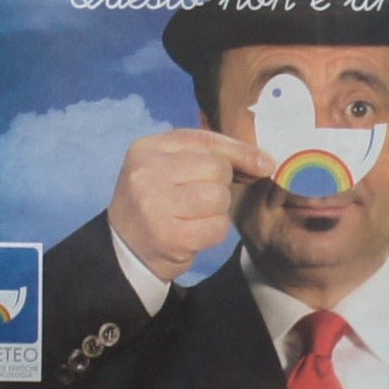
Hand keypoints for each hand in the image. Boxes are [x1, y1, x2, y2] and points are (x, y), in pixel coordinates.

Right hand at [110, 125, 271, 283]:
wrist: (124, 248)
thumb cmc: (156, 202)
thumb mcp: (168, 168)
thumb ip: (207, 156)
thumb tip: (265, 161)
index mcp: (147, 148)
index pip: (206, 140)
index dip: (240, 151)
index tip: (264, 164)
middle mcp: (147, 173)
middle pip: (217, 168)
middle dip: (220, 185)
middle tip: (199, 198)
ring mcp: (156, 205)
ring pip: (220, 197)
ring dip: (217, 210)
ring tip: (194, 216)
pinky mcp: (169, 236)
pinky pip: (218, 226)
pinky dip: (214, 231)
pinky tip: (194, 234)